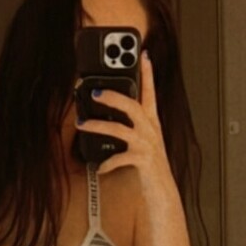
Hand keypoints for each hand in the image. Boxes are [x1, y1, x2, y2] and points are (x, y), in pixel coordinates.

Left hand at [77, 51, 172, 189]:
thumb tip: (112, 109)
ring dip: (98, 126)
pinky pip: (119, 158)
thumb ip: (132, 125)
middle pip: (132, 106)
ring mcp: (146, 145)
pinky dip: (106, 163)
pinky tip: (98, 166)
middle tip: (96, 92)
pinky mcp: (142, 161)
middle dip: (114, 97)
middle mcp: (150, 130)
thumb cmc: (150, 165)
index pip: (151, 92)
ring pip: (119, 129)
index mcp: (152, 122)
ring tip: (82, 124)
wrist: (162, 191)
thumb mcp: (144, 141)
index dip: (148, 73)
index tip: (143, 54)